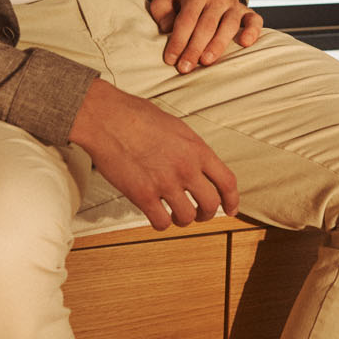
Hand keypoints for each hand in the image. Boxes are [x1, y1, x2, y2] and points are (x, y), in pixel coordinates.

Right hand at [69, 76, 238, 230]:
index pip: (227, 182)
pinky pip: (161, 222)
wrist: (106, 118)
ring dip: (181, 219)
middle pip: (211, 205)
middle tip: (199, 214)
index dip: (232, 200)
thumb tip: (197, 165)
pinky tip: (155, 214)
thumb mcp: (175, 126)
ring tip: (173, 214)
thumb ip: (190, 148)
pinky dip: (160, 222)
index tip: (230, 209)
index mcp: (197, 149)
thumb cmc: (135, 115)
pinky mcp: (143, 195)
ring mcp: (165, 183)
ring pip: (186, 217)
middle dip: (207, 214)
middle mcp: (186, 168)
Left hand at [148, 0, 263, 72]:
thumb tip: (166, 27)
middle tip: (185, 68)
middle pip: (206, 25)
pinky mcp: (248, 13)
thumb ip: (160, 7)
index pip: (186, 19)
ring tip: (206, 62)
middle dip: (194, 48)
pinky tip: (245, 43)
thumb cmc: (184, 3)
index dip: (178, 40)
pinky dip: (252, 31)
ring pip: (228, 25)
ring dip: (217, 45)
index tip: (171, 60)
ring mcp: (234, 5)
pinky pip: (254, 21)